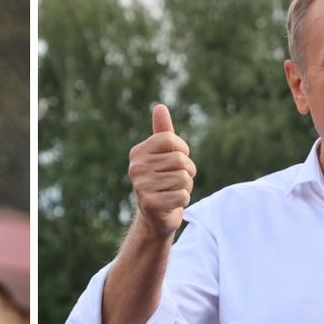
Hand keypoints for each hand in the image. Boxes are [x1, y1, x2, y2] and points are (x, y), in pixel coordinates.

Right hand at [128, 104, 194, 237]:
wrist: (156, 216)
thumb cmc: (163, 180)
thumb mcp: (163, 155)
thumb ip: (163, 132)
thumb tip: (160, 107)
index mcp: (138, 152)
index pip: (170, 140)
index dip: (182, 150)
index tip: (178, 161)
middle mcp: (136, 168)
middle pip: (180, 160)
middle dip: (187, 172)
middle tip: (176, 181)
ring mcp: (141, 186)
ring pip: (184, 178)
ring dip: (186, 187)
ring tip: (173, 191)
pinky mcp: (150, 204)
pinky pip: (182, 195)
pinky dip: (183, 200)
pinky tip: (172, 203)